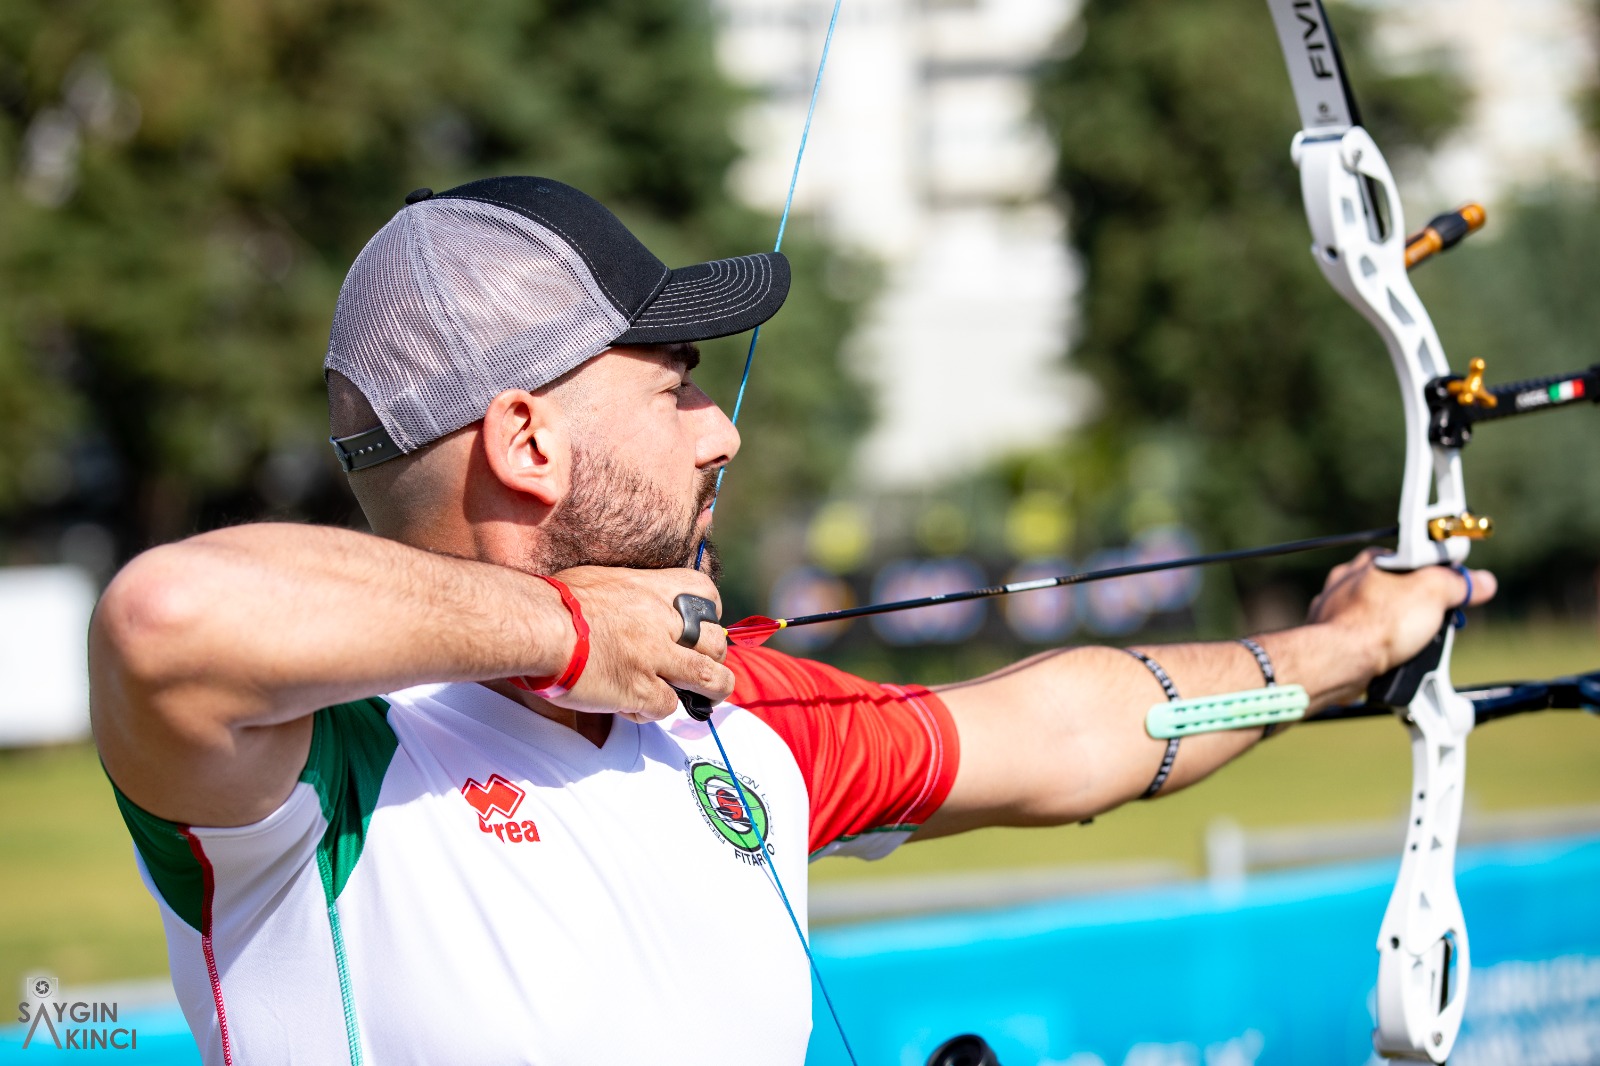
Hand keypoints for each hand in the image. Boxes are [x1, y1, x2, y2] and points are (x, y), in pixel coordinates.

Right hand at [544, 566, 733, 722]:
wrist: (538, 625)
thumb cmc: (556, 601)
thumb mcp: (602, 580)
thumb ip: (627, 595)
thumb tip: (629, 606)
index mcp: (652, 589)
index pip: (707, 594)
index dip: (710, 614)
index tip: (701, 627)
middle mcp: (661, 621)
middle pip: (716, 641)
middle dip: (714, 657)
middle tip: (702, 667)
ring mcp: (654, 657)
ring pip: (709, 678)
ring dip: (712, 690)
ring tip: (705, 698)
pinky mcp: (639, 689)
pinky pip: (665, 707)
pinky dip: (652, 711)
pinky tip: (632, 706)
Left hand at [1306, 548, 1496, 678]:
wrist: (1338, 661)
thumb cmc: (1378, 622)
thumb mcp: (1433, 592)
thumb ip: (1458, 583)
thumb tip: (1482, 582)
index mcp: (1373, 560)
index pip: (1415, 560)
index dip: (1439, 575)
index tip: (1454, 592)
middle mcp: (1349, 580)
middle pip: (1398, 589)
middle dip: (1421, 607)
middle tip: (1437, 625)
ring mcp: (1336, 609)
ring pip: (1380, 616)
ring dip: (1399, 630)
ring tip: (1414, 645)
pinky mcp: (1332, 637)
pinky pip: (1364, 639)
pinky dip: (1379, 647)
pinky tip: (1390, 657)